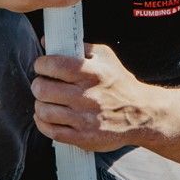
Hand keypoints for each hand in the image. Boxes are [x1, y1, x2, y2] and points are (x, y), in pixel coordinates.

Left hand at [32, 44, 162, 152]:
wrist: (141, 114)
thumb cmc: (119, 83)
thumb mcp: (105, 57)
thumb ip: (78, 47)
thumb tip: (48, 41)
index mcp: (92, 73)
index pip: (53, 65)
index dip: (41, 64)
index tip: (42, 66)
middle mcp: (88, 96)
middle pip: (43, 89)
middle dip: (38, 84)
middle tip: (42, 84)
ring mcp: (85, 119)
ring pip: (44, 111)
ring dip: (40, 104)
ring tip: (46, 100)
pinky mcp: (83, 137)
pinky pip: (51, 131)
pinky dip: (42, 122)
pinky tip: (46, 116)